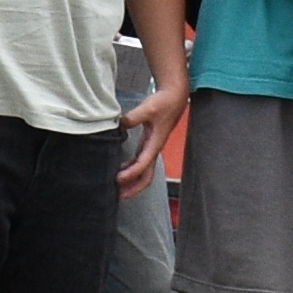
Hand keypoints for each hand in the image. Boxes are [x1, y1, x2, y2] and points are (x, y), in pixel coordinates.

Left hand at [120, 70, 189, 191]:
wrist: (174, 97)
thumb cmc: (164, 102)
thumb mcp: (148, 107)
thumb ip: (133, 117)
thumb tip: (119, 125)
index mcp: (156, 143)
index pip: (143, 164)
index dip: (131, 174)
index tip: (118, 179)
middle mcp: (154, 149)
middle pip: (146, 176)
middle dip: (134, 188)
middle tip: (118, 196)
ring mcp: (152, 148)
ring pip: (144, 172)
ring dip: (132, 182)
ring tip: (117, 189)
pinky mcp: (149, 144)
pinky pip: (140, 163)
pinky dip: (131, 170)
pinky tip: (121, 171)